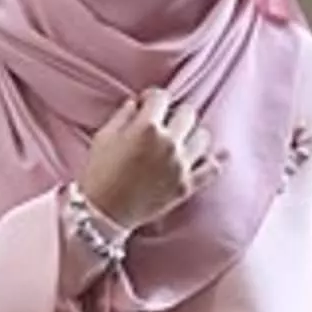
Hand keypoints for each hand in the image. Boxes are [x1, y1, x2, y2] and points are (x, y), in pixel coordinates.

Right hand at [79, 88, 226, 230]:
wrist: (104, 214)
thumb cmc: (99, 173)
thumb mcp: (104, 137)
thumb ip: (123, 115)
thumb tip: (137, 103)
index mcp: (147, 128)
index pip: (162, 97)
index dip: (152, 98)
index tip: (147, 104)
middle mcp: (169, 143)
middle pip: (188, 113)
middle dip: (174, 113)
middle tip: (164, 123)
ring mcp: (181, 165)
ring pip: (203, 136)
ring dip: (191, 135)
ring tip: (180, 141)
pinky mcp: (187, 186)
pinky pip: (213, 168)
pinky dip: (212, 160)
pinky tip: (207, 156)